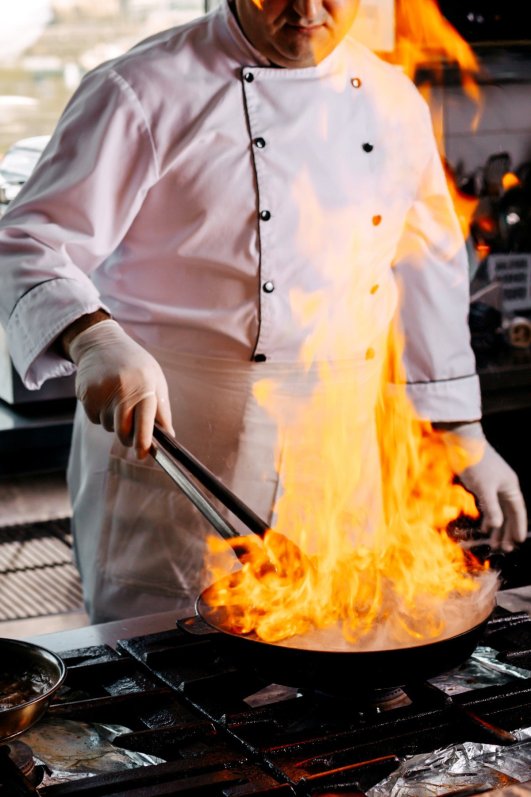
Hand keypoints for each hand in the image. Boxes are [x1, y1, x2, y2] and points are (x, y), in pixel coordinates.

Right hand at [69, 319, 173, 456]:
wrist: (102, 343)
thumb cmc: (135, 364)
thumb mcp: (155, 380)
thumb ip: (162, 409)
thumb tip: (168, 436)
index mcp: (144, 386)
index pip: (144, 422)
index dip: (143, 442)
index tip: (143, 455)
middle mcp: (122, 390)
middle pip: (123, 431)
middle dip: (128, 436)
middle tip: (131, 426)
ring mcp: (101, 392)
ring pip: (107, 426)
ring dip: (113, 421)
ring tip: (117, 398)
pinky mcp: (85, 394)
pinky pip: (94, 418)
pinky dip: (100, 413)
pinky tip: (104, 395)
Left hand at [440, 422, 527, 551]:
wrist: (463, 443)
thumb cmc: (476, 464)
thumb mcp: (484, 488)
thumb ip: (491, 507)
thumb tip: (497, 526)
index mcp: (510, 487)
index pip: (518, 511)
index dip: (518, 527)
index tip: (518, 542)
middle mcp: (505, 487)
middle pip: (509, 514)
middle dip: (507, 531)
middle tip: (504, 549)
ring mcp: (494, 486)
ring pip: (499, 511)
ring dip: (497, 527)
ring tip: (494, 543)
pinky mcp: (482, 485)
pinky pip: (489, 505)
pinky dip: (488, 517)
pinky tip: (485, 528)